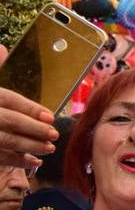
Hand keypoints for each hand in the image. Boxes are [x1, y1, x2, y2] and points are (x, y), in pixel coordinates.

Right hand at [0, 45, 58, 170]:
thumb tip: (2, 48)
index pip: (8, 99)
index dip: (30, 108)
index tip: (50, 116)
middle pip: (9, 121)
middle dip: (34, 128)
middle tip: (54, 134)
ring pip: (5, 141)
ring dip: (29, 146)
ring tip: (49, 148)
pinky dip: (17, 161)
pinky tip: (34, 162)